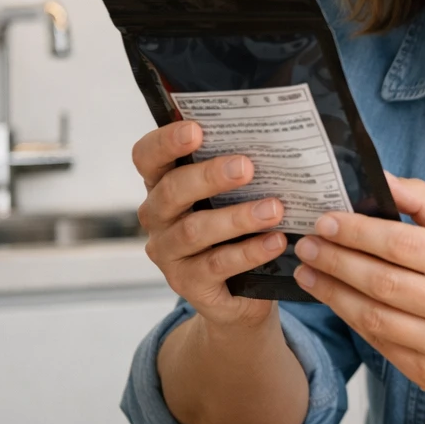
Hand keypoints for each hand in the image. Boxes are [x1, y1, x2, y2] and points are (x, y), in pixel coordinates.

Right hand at [132, 121, 286, 328]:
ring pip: (194, 230)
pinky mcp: (188, 283)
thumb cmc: (238, 228)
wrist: (242, 293)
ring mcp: (169, 253)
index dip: (166, 142)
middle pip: (171, 191)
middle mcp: (158, 218)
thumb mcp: (234, 196)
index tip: (196, 130)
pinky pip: (216, 265)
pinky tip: (276, 242)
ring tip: (274, 209)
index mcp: (163, 185)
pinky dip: (249, 252)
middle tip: (247, 167)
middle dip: (209, 176)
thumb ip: (239, 169)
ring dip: (237, 218)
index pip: (148, 157)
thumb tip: (275, 137)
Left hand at [290, 175, 424, 393]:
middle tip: (307, 244)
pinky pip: (378, 343)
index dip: (358, 232)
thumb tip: (380, 178)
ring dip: (332, 292)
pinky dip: (350, 318)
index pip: (403, 245)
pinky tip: (335, 298)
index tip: (326, 220)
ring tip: (309, 270)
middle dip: (336, 260)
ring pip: (373, 317)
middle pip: (382, 282)